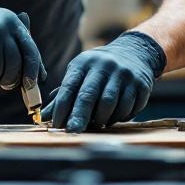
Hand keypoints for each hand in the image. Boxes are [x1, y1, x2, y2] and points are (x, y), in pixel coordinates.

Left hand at [45, 31, 164, 132]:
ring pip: (110, 104)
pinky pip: (128, 108)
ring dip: (101, 119)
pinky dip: (119, 117)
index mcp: (85, 63)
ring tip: (97, 124)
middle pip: (90, 95)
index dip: (62, 107)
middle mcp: (105, 66)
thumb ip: (63, 95)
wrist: (135, 52)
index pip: (70, 87)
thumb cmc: (98, 69)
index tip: (56, 124)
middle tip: (73, 131)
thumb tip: (43, 117)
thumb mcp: (80, 73)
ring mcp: (124, 74)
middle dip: (79, 116)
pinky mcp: (141, 84)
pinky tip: (114, 117)